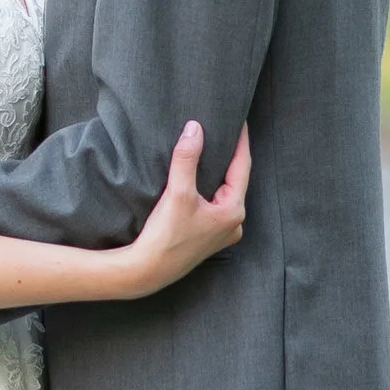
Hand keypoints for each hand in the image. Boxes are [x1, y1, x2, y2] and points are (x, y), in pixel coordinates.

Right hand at [116, 122, 250, 298]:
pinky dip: (210, 188)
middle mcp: (234, 223)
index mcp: (233, 211)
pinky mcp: (207, 237)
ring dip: (219, 173)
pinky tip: (199, 180)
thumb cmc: (166, 236)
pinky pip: (215, 204)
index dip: (241, 140)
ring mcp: (222, 232)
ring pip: (225, 193)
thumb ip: (187, 158)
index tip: (240, 119)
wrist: (147, 270)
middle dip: (230, 156)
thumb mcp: (177, 192)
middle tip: (226, 130)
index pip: (242, 166)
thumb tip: (195, 128)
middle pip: (235, 180)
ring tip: (212, 150)